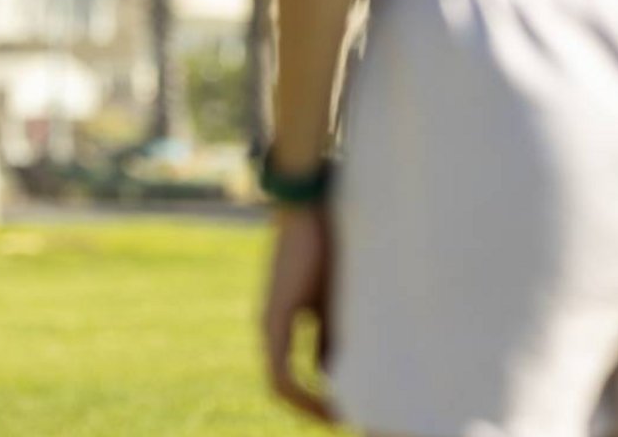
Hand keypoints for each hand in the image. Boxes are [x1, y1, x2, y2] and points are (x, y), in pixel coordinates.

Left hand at [261, 205, 335, 420]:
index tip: (347, 413)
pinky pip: (280, 370)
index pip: (296, 374)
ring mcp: (269, 323)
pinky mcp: (275, 317)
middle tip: (344, 423)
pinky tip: (328, 400)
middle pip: (284, 386)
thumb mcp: (339, 298)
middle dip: (314, 409)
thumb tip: (345, 367)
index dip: (319, 400)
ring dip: (308, 406)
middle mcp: (271, 326)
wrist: (309, 204)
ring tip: (338, 418)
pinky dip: (301, 392)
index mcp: (286, 320)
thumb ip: (337, 331)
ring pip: (279, 383)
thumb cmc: (329, 242)